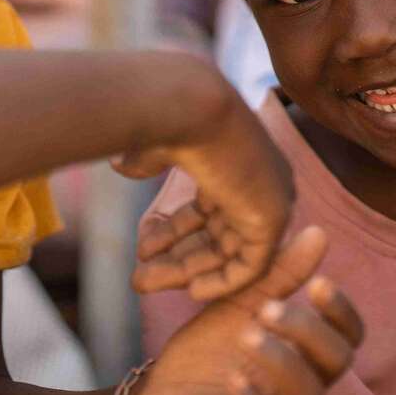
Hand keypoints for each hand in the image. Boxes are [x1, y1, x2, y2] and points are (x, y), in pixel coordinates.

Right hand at [118, 89, 293, 299]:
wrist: (193, 105)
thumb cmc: (171, 115)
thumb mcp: (157, 142)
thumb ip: (146, 158)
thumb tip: (122, 164)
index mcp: (236, 157)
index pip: (209, 208)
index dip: (174, 230)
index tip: (144, 248)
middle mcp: (257, 180)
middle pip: (217, 232)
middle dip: (176, 256)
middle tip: (140, 278)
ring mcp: (269, 198)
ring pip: (228, 251)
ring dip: (187, 271)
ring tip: (145, 283)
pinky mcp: (273, 219)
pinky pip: (252, 266)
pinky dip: (224, 282)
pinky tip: (192, 289)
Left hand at [121, 226, 363, 394]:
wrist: (155, 393)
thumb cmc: (208, 349)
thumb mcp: (242, 303)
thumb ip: (280, 274)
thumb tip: (318, 232)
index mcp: (308, 355)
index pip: (349, 337)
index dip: (341, 311)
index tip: (317, 283)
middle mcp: (303, 388)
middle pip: (335, 363)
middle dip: (308, 331)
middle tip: (267, 308)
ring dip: (280, 360)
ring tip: (246, 334)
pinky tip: (234, 376)